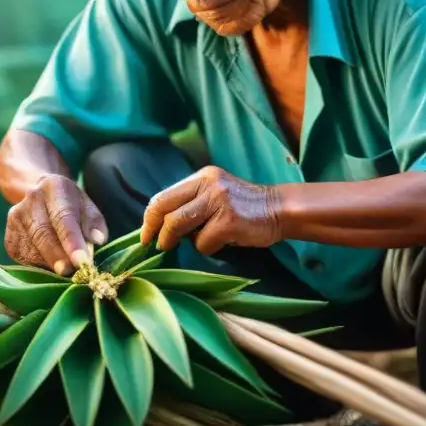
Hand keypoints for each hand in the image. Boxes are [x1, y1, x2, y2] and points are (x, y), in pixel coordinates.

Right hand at [4, 174, 107, 274]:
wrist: (40, 196)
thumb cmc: (71, 205)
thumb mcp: (87, 206)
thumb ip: (94, 223)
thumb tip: (98, 240)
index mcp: (54, 186)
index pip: (63, 217)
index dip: (72, 241)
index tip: (83, 261)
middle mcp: (31, 199)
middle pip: (43, 234)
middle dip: (59, 257)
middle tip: (74, 273)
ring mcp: (15, 218)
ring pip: (33, 249)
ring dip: (52, 265)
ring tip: (69, 270)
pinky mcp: (9, 239)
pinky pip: (25, 259)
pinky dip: (41, 267)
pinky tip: (52, 265)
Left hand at [140, 166, 281, 255]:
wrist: (280, 210)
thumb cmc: (245, 209)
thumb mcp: (216, 195)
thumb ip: (192, 203)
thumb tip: (161, 226)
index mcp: (202, 177)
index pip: (164, 195)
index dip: (150, 217)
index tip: (145, 234)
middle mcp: (208, 184)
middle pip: (165, 207)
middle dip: (154, 230)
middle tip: (153, 244)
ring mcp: (218, 201)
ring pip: (178, 225)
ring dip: (176, 240)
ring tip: (188, 243)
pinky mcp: (229, 220)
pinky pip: (203, 242)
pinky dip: (208, 248)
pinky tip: (225, 242)